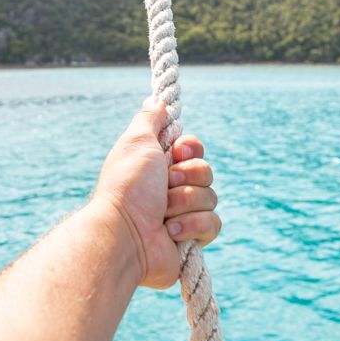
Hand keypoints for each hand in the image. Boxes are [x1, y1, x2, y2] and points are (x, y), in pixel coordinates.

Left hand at [95, 98, 220, 288]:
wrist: (125, 236)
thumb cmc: (128, 187)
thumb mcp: (136, 141)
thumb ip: (149, 118)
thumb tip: (156, 101)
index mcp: (159, 166)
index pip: (194, 150)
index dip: (190, 150)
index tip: (177, 152)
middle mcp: (171, 189)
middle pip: (206, 172)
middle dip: (187, 178)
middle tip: (165, 185)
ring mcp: (183, 214)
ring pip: (211, 197)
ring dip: (185, 203)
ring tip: (162, 213)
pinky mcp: (192, 239)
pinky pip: (214, 224)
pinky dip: (192, 225)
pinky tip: (170, 232)